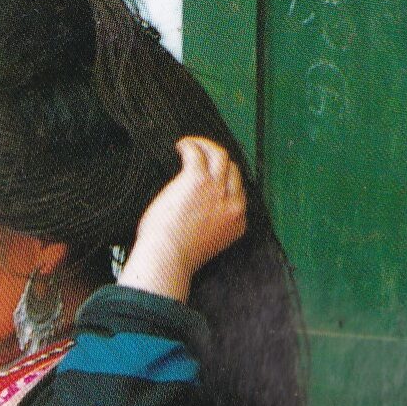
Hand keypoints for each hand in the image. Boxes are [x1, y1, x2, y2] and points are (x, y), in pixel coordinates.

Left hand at [118, 136, 247, 302]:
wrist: (167, 260)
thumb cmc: (175, 259)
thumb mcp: (204, 245)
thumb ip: (210, 227)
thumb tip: (196, 211)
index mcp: (236, 223)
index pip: (239, 193)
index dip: (225, 182)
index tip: (212, 178)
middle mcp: (232, 204)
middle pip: (233, 171)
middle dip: (219, 162)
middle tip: (203, 156)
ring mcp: (216, 190)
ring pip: (220, 155)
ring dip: (206, 146)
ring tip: (191, 145)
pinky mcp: (197, 179)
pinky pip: (197, 152)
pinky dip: (190, 145)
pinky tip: (181, 145)